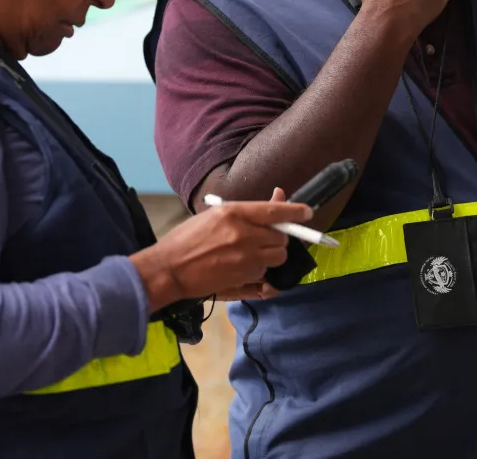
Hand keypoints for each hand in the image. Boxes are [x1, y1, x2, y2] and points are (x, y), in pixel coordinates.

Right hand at [129, 188, 311, 309]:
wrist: (169, 269)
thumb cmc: (188, 238)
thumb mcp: (215, 214)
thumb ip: (248, 211)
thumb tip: (278, 197)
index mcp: (234, 213)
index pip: (275, 211)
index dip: (295, 211)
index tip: (307, 212)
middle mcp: (244, 236)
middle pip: (282, 239)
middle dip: (279, 239)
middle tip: (266, 239)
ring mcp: (245, 260)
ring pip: (277, 258)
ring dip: (271, 256)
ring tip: (251, 254)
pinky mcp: (243, 279)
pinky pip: (265, 274)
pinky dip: (260, 272)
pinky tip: (244, 268)